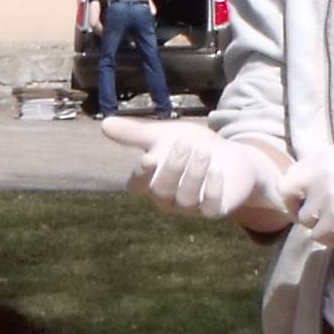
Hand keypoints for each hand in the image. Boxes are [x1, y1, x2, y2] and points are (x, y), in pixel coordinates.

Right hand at [99, 113, 287, 222]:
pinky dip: (213, 191)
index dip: (141, 176)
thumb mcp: (163, 136)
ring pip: (186, 199)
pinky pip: (210, 209)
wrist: (230, 156)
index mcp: (151, 183)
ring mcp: (192, 207)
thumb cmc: (191, 146)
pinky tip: (217, 172)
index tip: (148, 158)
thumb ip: (135, 133)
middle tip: (185, 144)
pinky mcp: (215, 210)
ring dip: (194, 174)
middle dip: (173, 168)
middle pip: (162, 191)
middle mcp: (168, 199)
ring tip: (204, 152)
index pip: (138, 187)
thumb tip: (104, 123)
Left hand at [279, 146, 333, 244]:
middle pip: (286, 194)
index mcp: (326, 155)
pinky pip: (318, 237)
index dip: (299, 193)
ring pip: (304, 220)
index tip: (315, 204)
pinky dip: (333, 241)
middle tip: (317, 220)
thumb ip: (327, 174)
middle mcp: (321, 170)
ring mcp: (325, 194)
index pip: (291, 174)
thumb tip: (302, 195)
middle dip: (296, 209)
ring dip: (321, 227)